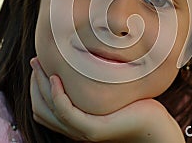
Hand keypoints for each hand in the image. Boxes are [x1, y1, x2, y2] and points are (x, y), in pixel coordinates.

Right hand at [30, 57, 184, 141]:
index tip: (38, 64)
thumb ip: (95, 84)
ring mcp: (83, 131)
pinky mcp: (94, 130)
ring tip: (42, 66)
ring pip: (49, 110)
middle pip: (40, 109)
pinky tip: (57, 78)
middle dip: (35, 83)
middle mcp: (75, 129)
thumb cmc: (135, 106)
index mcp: (76, 122)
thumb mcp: (109, 93)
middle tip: (36, 60)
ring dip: (41, 86)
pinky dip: (57, 96)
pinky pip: (67, 113)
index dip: (35, 86)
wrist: (156, 127)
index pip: (42, 108)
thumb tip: (88, 60)